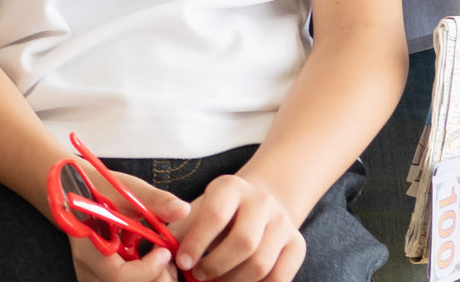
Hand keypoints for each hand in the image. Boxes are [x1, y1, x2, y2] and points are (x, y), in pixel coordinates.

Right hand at [67, 174, 183, 281]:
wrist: (76, 193)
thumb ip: (155, 201)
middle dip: (156, 278)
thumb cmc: (100, 189)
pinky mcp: (100, 279)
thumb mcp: (127, 190)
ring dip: (153, 279)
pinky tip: (154, 265)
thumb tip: (183, 210)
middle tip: (168, 257)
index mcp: (88, 248)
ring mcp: (93, 278)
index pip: (118, 276)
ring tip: (162, 259)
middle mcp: (88, 270)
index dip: (148, 269)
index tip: (164, 251)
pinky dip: (146, 279)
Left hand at [173, 171, 306, 281]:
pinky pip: (279, 277)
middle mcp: (262, 202)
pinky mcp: (297, 245)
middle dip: (216, 266)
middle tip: (199, 276)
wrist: (259, 205)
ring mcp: (283, 223)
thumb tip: (163, 253)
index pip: (215, 215)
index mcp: (231, 187)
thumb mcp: (197, 211)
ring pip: (261, 264)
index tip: (183, 262)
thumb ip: (180, 231)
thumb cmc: (218, 213)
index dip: (197, 243)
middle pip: (243, 243)